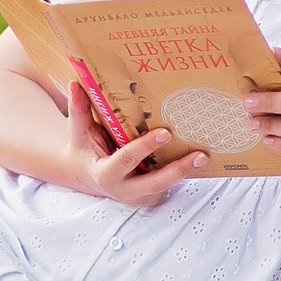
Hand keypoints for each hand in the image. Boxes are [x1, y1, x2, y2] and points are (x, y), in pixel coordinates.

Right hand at [60, 81, 206, 206]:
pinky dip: (182, 173)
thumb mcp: (80, 131)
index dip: (145, 147)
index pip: (126, 159)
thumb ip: (79, 109)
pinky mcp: (149, 197)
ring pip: (166, 186)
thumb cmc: (85, 148)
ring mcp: (138, 196)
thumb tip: (76, 83)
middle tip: (199, 155)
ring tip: (204, 156)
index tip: (165, 132)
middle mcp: (123, 190)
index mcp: (105, 173)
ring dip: (186, 172)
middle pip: (155, 183)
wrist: (86, 175)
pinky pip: (168, 186)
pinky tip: (198, 159)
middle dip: (178, 170)